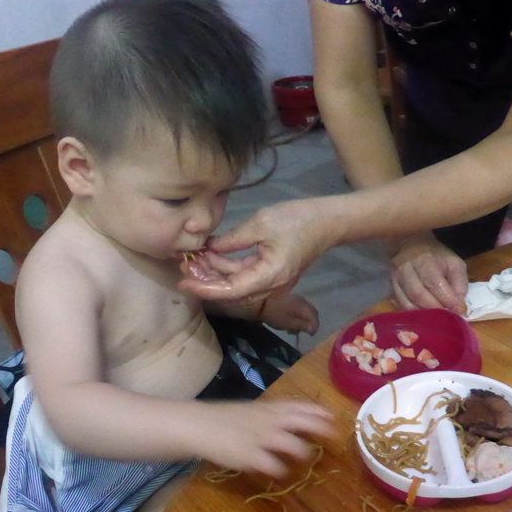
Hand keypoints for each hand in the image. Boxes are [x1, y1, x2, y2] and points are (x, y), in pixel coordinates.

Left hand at [177, 198, 336, 301]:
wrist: (327, 222)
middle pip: (231, 291)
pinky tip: (211, 256)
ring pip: (236, 285)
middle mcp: (270, 286)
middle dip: (206, 281)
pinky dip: (227, 268)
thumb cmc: (297, 220)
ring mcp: (271, 283)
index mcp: (268, 276)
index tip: (184, 283)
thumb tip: (208, 248)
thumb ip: (232, 240)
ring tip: (193, 259)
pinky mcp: (271, 275)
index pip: (231, 290)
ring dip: (215, 274)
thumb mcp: (261, 223)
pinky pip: (245, 276)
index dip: (206, 289)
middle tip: (183, 266)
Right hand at [200, 400, 333, 477]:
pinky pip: (272, 466)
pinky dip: (280, 470)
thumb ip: (273, 416)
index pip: (301, 406)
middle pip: (303, 422)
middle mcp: (270, 421)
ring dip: (304, 452)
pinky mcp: (250, 456)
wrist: (200, 425)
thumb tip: (295, 421)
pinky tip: (281, 473)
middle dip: (321, 429)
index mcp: (270, 409)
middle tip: (334, 437)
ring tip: (307, 458)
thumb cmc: (226, 418)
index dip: (319, 411)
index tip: (333, 417)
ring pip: (292, 444)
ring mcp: (261, 438)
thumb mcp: (253, 411)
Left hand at [260, 293, 318, 335]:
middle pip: (311, 313)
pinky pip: (298, 308)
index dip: (314, 327)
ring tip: (292, 329)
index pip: (315, 317)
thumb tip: (313, 329)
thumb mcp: (289, 323)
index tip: (310, 335)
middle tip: (301, 332)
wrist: (260, 301)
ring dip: (302, 321)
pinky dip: (296, 316)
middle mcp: (302, 301)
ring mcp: (296, 298)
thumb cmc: (275, 314)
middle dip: (309, 324)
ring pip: (305, 311)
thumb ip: (302, 325)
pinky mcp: (289, 299)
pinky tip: (288, 321)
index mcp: (303, 307)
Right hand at [388, 233, 468, 314]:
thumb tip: (459, 307)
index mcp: (425, 259)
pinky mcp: (390, 286)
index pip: (434, 283)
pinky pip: (401, 305)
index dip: (447, 300)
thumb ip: (460, 284)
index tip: (459, 311)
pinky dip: (414, 313)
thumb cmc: (437, 256)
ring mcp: (395, 278)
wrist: (411, 244)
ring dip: (424, 313)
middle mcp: (406, 267)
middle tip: (447, 316)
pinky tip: (424, 314)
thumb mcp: (455, 264)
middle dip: (435, 309)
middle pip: (419, 295)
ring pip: (408, 302)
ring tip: (436, 317)